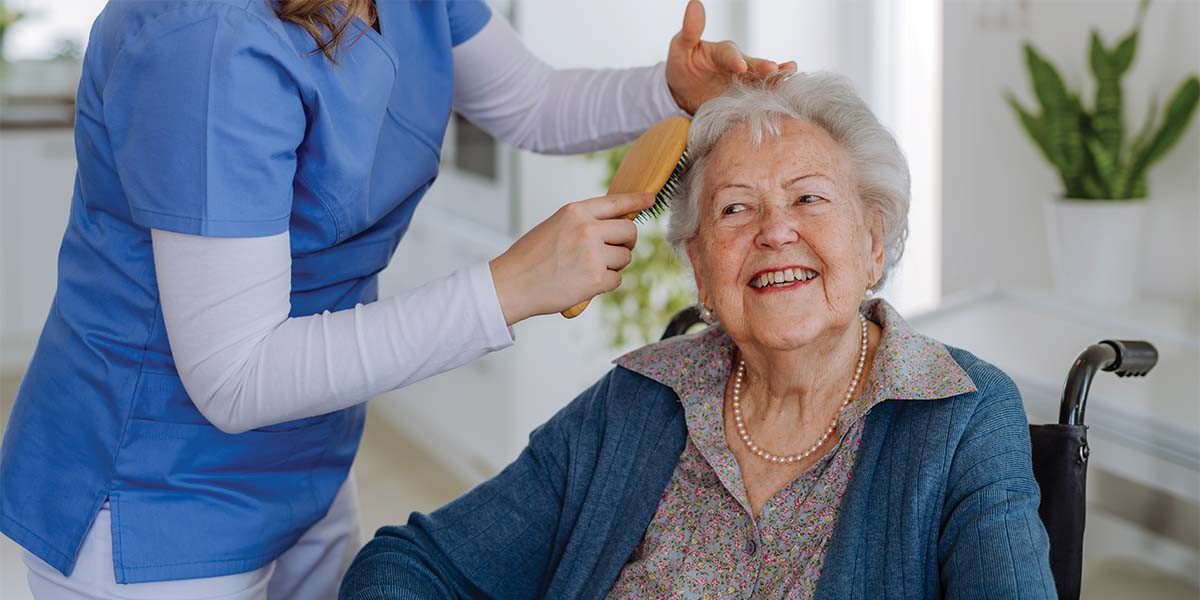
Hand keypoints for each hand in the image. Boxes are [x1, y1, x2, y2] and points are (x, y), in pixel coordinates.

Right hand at [489, 193, 656, 324]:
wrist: (511, 284)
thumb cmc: (530, 258)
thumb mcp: (555, 226)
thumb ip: (582, 223)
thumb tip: (613, 226)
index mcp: (575, 212)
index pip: (615, 202)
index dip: (636, 200)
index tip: (650, 199)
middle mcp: (587, 229)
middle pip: (629, 231)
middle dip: (626, 243)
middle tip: (612, 252)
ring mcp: (593, 253)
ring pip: (625, 257)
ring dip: (614, 265)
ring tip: (588, 269)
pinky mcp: (596, 278)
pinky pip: (617, 279)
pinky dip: (605, 284)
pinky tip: (584, 283)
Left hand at [666, 0, 797, 113]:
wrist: (684, 93)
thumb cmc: (683, 65)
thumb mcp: (681, 47)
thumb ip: (690, 30)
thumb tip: (694, 4)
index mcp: (724, 52)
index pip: (730, 55)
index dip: (735, 60)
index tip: (740, 66)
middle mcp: (740, 66)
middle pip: (754, 67)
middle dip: (764, 68)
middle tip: (774, 69)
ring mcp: (744, 84)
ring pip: (763, 82)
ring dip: (777, 80)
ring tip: (791, 78)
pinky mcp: (745, 102)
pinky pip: (759, 100)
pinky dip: (770, 100)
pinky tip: (782, 101)